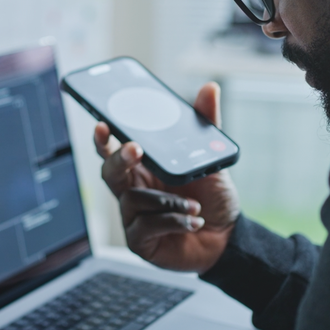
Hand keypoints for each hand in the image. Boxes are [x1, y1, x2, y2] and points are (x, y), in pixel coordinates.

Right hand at [94, 82, 239, 274]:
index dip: (103, 138)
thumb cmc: (211, 198)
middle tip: (135, 150)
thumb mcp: (209, 159)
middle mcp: (132, 190)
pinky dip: (173, 221)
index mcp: (142, 169)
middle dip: (119, 158)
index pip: (113, 150)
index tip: (102, 124)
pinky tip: (193, 221)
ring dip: (167, 201)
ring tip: (194, 205)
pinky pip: (145, 225)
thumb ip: (204, 124)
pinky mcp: (139, 241)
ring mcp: (132, 217)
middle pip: (109, 171)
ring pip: (132, 199)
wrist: (227, 238)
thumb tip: (210, 88)